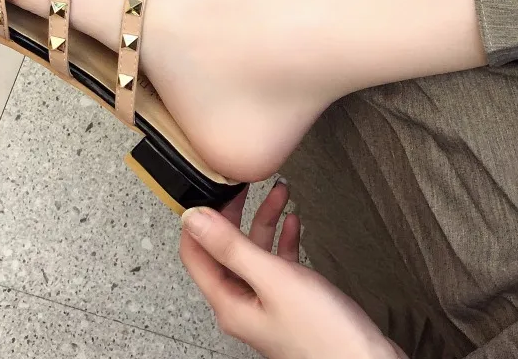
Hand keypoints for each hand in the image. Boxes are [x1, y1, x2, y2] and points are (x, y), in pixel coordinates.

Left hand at [179, 180, 405, 358]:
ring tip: (278, 193)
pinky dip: (282, 239)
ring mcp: (266, 303)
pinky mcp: (289, 301)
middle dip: (235, 213)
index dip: (199, 219)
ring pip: (254, 252)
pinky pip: (276, 263)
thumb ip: (232, 248)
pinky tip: (293, 223)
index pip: (195, 254)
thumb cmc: (322, 333)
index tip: (211, 188)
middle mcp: (243, 304)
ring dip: (265, 220)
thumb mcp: (273, 279)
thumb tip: (194, 220)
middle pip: (225, 249)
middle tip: (243, 184)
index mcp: (229, 302)